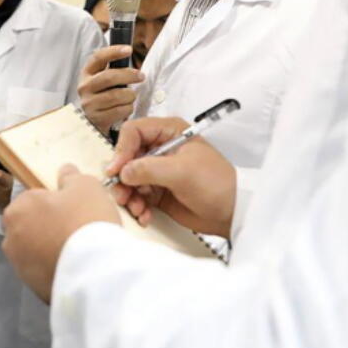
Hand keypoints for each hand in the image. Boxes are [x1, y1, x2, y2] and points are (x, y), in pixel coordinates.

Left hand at [2, 167, 121, 301]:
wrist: (93, 271)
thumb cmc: (85, 220)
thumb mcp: (86, 186)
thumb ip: (72, 177)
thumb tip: (65, 172)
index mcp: (18, 208)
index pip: (34, 199)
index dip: (55, 203)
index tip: (73, 210)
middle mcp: (11, 237)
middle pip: (31, 225)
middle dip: (48, 226)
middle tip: (76, 229)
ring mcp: (19, 265)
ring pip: (36, 250)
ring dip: (50, 249)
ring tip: (77, 251)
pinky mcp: (32, 287)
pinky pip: (43, 271)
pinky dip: (54, 268)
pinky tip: (75, 267)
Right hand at [77, 45, 144, 131]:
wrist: (93, 121)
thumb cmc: (103, 95)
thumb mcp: (103, 79)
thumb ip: (113, 68)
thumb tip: (129, 52)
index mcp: (87, 73)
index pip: (98, 57)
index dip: (114, 52)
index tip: (129, 50)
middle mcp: (84, 87)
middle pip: (109, 77)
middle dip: (129, 75)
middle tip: (141, 76)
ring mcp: (89, 103)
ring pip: (116, 96)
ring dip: (130, 95)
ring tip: (132, 96)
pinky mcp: (96, 118)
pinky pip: (119, 111)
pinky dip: (128, 109)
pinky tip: (126, 107)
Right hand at [107, 117, 236, 237]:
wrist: (232, 212)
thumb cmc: (216, 183)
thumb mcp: (182, 171)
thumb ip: (149, 168)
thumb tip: (123, 172)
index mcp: (169, 132)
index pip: (134, 132)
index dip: (122, 149)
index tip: (116, 170)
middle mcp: (161, 148)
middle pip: (127, 157)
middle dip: (122, 178)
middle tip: (121, 194)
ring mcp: (158, 171)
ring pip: (129, 179)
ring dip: (128, 195)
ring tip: (136, 208)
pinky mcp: (158, 191)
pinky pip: (137, 196)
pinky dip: (137, 206)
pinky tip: (145, 215)